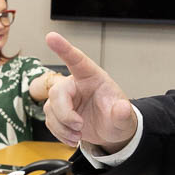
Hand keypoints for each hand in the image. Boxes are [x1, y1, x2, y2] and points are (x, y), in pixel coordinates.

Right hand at [43, 32, 136, 150]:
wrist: (111, 132)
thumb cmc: (117, 118)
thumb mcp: (124, 117)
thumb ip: (122, 113)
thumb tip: (122, 109)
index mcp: (92, 77)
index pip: (76, 60)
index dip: (63, 48)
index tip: (51, 36)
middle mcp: (75, 84)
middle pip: (57, 93)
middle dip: (65, 114)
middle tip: (80, 127)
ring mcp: (65, 98)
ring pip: (50, 109)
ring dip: (63, 127)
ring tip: (78, 136)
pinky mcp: (58, 112)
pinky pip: (50, 121)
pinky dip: (60, 133)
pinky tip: (72, 138)